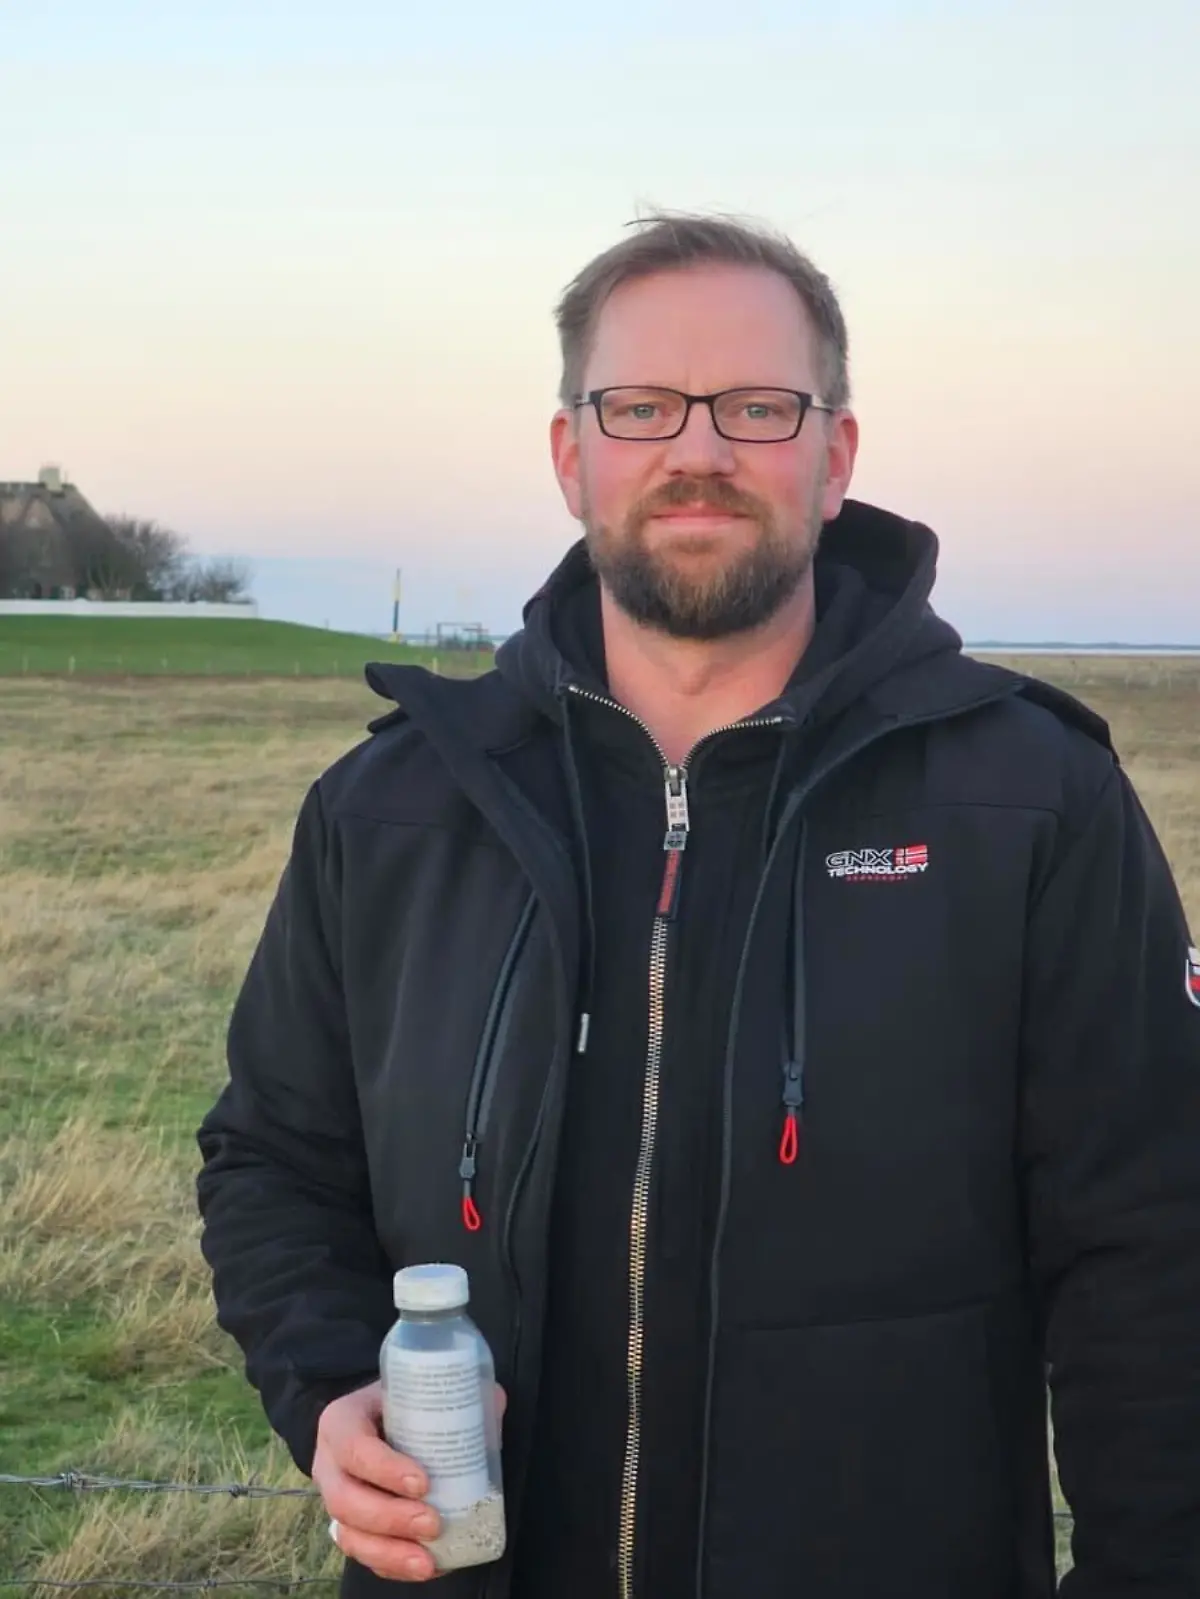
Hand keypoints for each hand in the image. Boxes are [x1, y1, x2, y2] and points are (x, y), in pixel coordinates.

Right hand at [314, 1378, 505, 1582]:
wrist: (373, 1420)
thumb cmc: (398, 1403)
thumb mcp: (415, 1389)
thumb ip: (455, 1393)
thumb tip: (495, 1404)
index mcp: (341, 1422)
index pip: (354, 1448)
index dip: (384, 1470)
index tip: (424, 1482)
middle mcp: (329, 1465)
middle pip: (346, 1501)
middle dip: (390, 1518)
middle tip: (433, 1523)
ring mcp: (335, 1501)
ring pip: (349, 1536)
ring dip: (389, 1553)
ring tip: (427, 1561)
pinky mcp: (348, 1528)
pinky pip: (363, 1556)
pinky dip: (393, 1566)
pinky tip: (426, 1567)